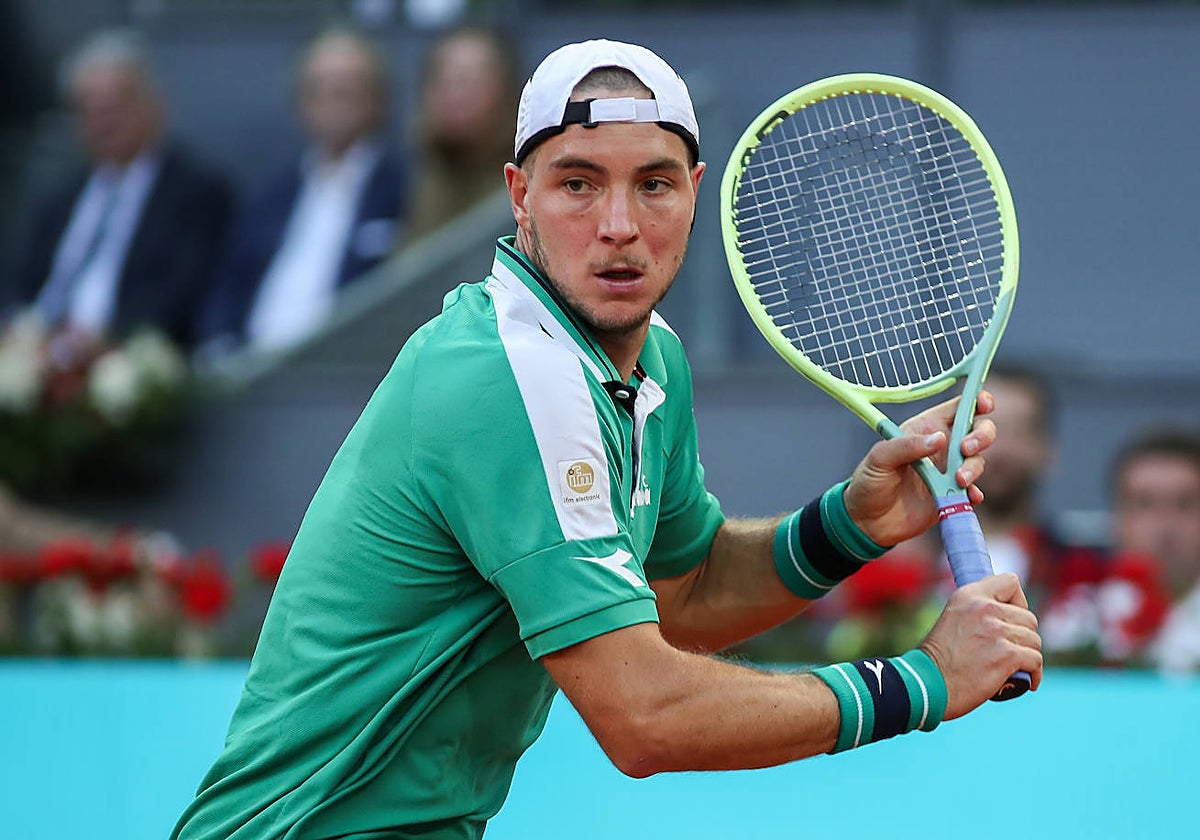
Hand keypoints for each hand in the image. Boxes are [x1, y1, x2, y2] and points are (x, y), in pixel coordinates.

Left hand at [843, 392, 995, 546]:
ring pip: (977, 460)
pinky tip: (967, 497)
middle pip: (979, 430)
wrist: (868, 521)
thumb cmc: (869, 482)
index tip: (984, 404)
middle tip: (966, 448)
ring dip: (973, 468)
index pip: (958, 407)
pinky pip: (973, 490)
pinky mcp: (952, 495)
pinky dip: (974, 493)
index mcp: (925, 428)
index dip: (977, 400)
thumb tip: (940, 439)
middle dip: (981, 435)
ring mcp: (949, 471)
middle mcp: (942, 447)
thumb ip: (907, 445)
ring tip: (958, 481)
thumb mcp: (879, 458)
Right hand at [919, 573, 1042, 719]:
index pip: (1011, 582)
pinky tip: (1027, 681)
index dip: (1018, 602)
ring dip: (1028, 656)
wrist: (926, 685)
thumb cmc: (938, 660)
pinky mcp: (1007, 655)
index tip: (1011, 620)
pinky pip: (1036, 660)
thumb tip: (1007, 616)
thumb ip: (977, 612)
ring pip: (1034, 640)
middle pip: (1028, 617)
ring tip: (1015, 669)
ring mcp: (997, 631)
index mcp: (969, 595)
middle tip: (1010, 652)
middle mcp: (984, 608)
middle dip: (1023, 636)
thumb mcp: (952, 619)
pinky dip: (1035, 673)